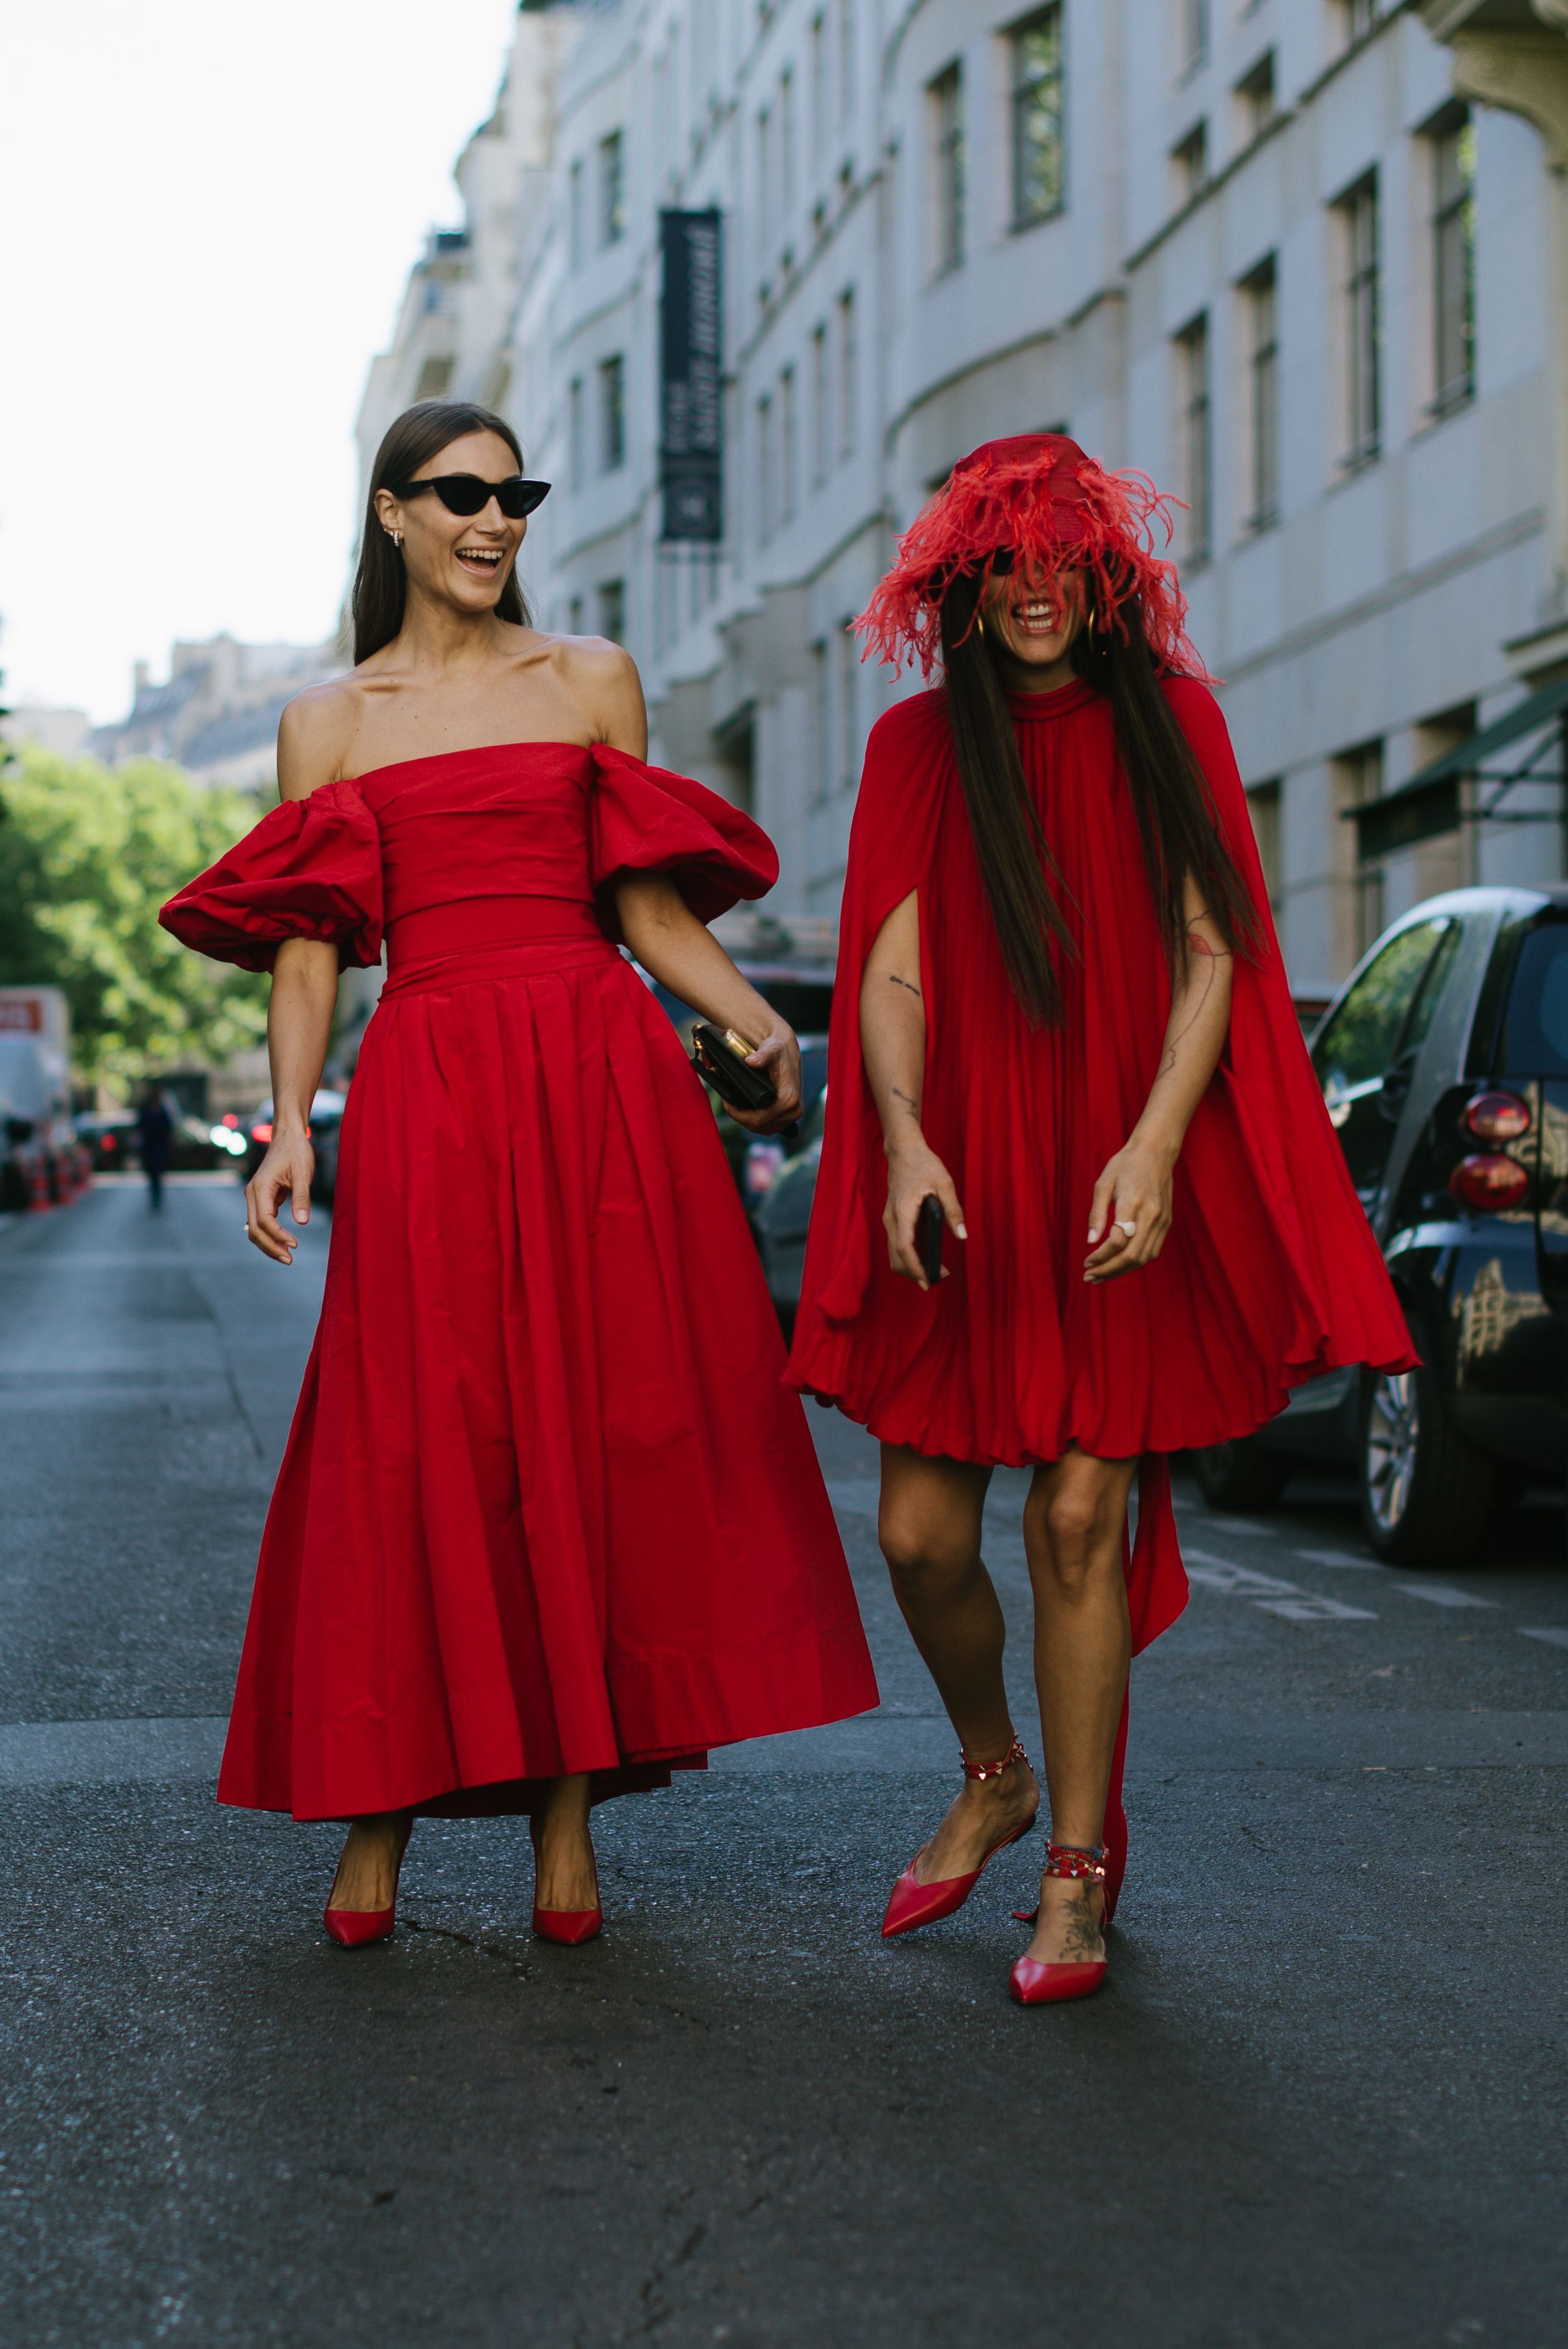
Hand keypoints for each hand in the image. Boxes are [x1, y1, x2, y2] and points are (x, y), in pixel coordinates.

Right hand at [245, 1130, 313, 1262]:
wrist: (288, 1136)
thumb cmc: (297, 1151)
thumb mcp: (303, 1173)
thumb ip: (302, 1197)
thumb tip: (302, 1223)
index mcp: (260, 1187)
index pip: (263, 1219)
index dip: (277, 1235)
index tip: (294, 1244)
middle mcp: (253, 1193)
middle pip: (254, 1229)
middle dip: (270, 1246)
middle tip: (290, 1260)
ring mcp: (255, 1197)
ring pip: (255, 1228)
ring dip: (269, 1244)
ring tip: (287, 1257)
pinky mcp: (262, 1198)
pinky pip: (261, 1222)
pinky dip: (270, 1235)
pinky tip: (281, 1245)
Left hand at [729, 1022, 802, 1133]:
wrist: (788, 1052)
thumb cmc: (779, 1050)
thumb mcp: (771, 1049)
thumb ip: (762, 1056)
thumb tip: (751, 1061)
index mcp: (789, 1099)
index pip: (759, 1119)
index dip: (739, 1114)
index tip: (727, 1103)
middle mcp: (793, 1110)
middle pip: (758, 1126)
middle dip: (740, 1117)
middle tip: (727, 1103)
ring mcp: (791, 1116)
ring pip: (762, 1128)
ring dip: (746, 1120)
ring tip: (734, 1106)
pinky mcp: (788, 1117)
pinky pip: (767, 1126)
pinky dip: (755, 1120)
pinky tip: (745, 1109)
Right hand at [884, 1141, 965, 1288]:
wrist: (903, 1151)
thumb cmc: (924, 1165)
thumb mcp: (944, 1183)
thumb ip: (953, 1210)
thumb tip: (962, 1235)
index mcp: (903, 1212)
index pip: (905, 1248)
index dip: (915, 1268)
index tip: (928, 1281)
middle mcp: (891, 1220)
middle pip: (897, 1258)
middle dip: (915, 1273)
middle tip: (940, 1277)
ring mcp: (889, 1220)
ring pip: (894, 1255)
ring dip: (911, 1268)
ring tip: (935, 1271)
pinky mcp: (892, 1219)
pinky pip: (896, 1246)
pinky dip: (908, 1258)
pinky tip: (926, 1258)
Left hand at [1084, 1135, 1175, 1283]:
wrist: (1156, 1152)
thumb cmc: (1125, 1165)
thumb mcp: (1103, 1184)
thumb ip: (1096, 1214)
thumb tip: (1090, 1242)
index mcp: (1132, 1203)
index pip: (1117, 1241)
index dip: (1100, 1256)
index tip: (1086, 1261)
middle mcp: (1151, 1215)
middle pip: (1131, 1255)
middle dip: (1109, 1270)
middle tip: (1089, 1278)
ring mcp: (1162, 1220)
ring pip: (1144, 1258)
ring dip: (1122, 1271)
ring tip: (1102, 1276)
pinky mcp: (1167, 1223)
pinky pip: (1153, 1250)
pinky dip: (1136, 1262)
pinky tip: (1119, 1264)